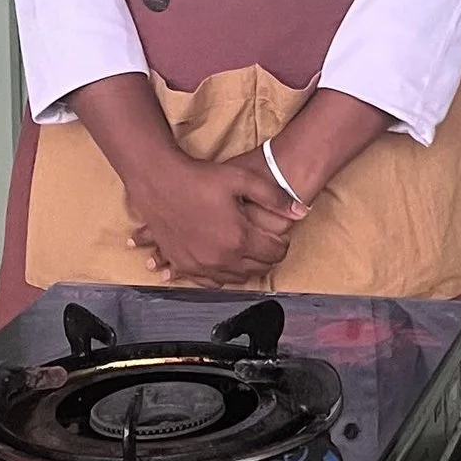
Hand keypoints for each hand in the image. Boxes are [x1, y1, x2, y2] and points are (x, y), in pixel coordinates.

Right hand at [126, 152, 297, 288]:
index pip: (274, 253)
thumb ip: (274, 197)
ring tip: (247, 250)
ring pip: (235, 279)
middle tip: (266, 242)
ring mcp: (201, 265)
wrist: (159, 181)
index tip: (278, 234)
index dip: (282, 243)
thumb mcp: (241, 179)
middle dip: (267, 256)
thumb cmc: (200, 178)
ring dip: (246, 268)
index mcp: (239, 238)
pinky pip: (210, 282)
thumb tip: (301, 212)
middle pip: (257, 269)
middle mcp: (221, 259)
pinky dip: (221, 276)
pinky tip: (224, 263)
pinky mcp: (183, 265)